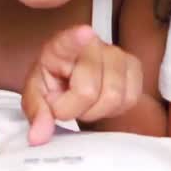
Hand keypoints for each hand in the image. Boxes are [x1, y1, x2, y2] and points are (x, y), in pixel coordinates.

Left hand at [22, 25, 142, 145]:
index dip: (77, 39)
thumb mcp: (36, 97)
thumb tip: (39, 137)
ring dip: (95, 111)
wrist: (74, 80)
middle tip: (67, 104)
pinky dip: (115, 110)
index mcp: (60, 48)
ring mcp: (117, 54)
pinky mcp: (134, 66)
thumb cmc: (54, 84)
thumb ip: (36, 113)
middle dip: (74, 109)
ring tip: (84, 103)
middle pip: (88, 90)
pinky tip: (102, 102)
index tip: (85, 32)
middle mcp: (92, 45)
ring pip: (113, 97)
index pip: (69, 42)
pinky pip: (130, 99)